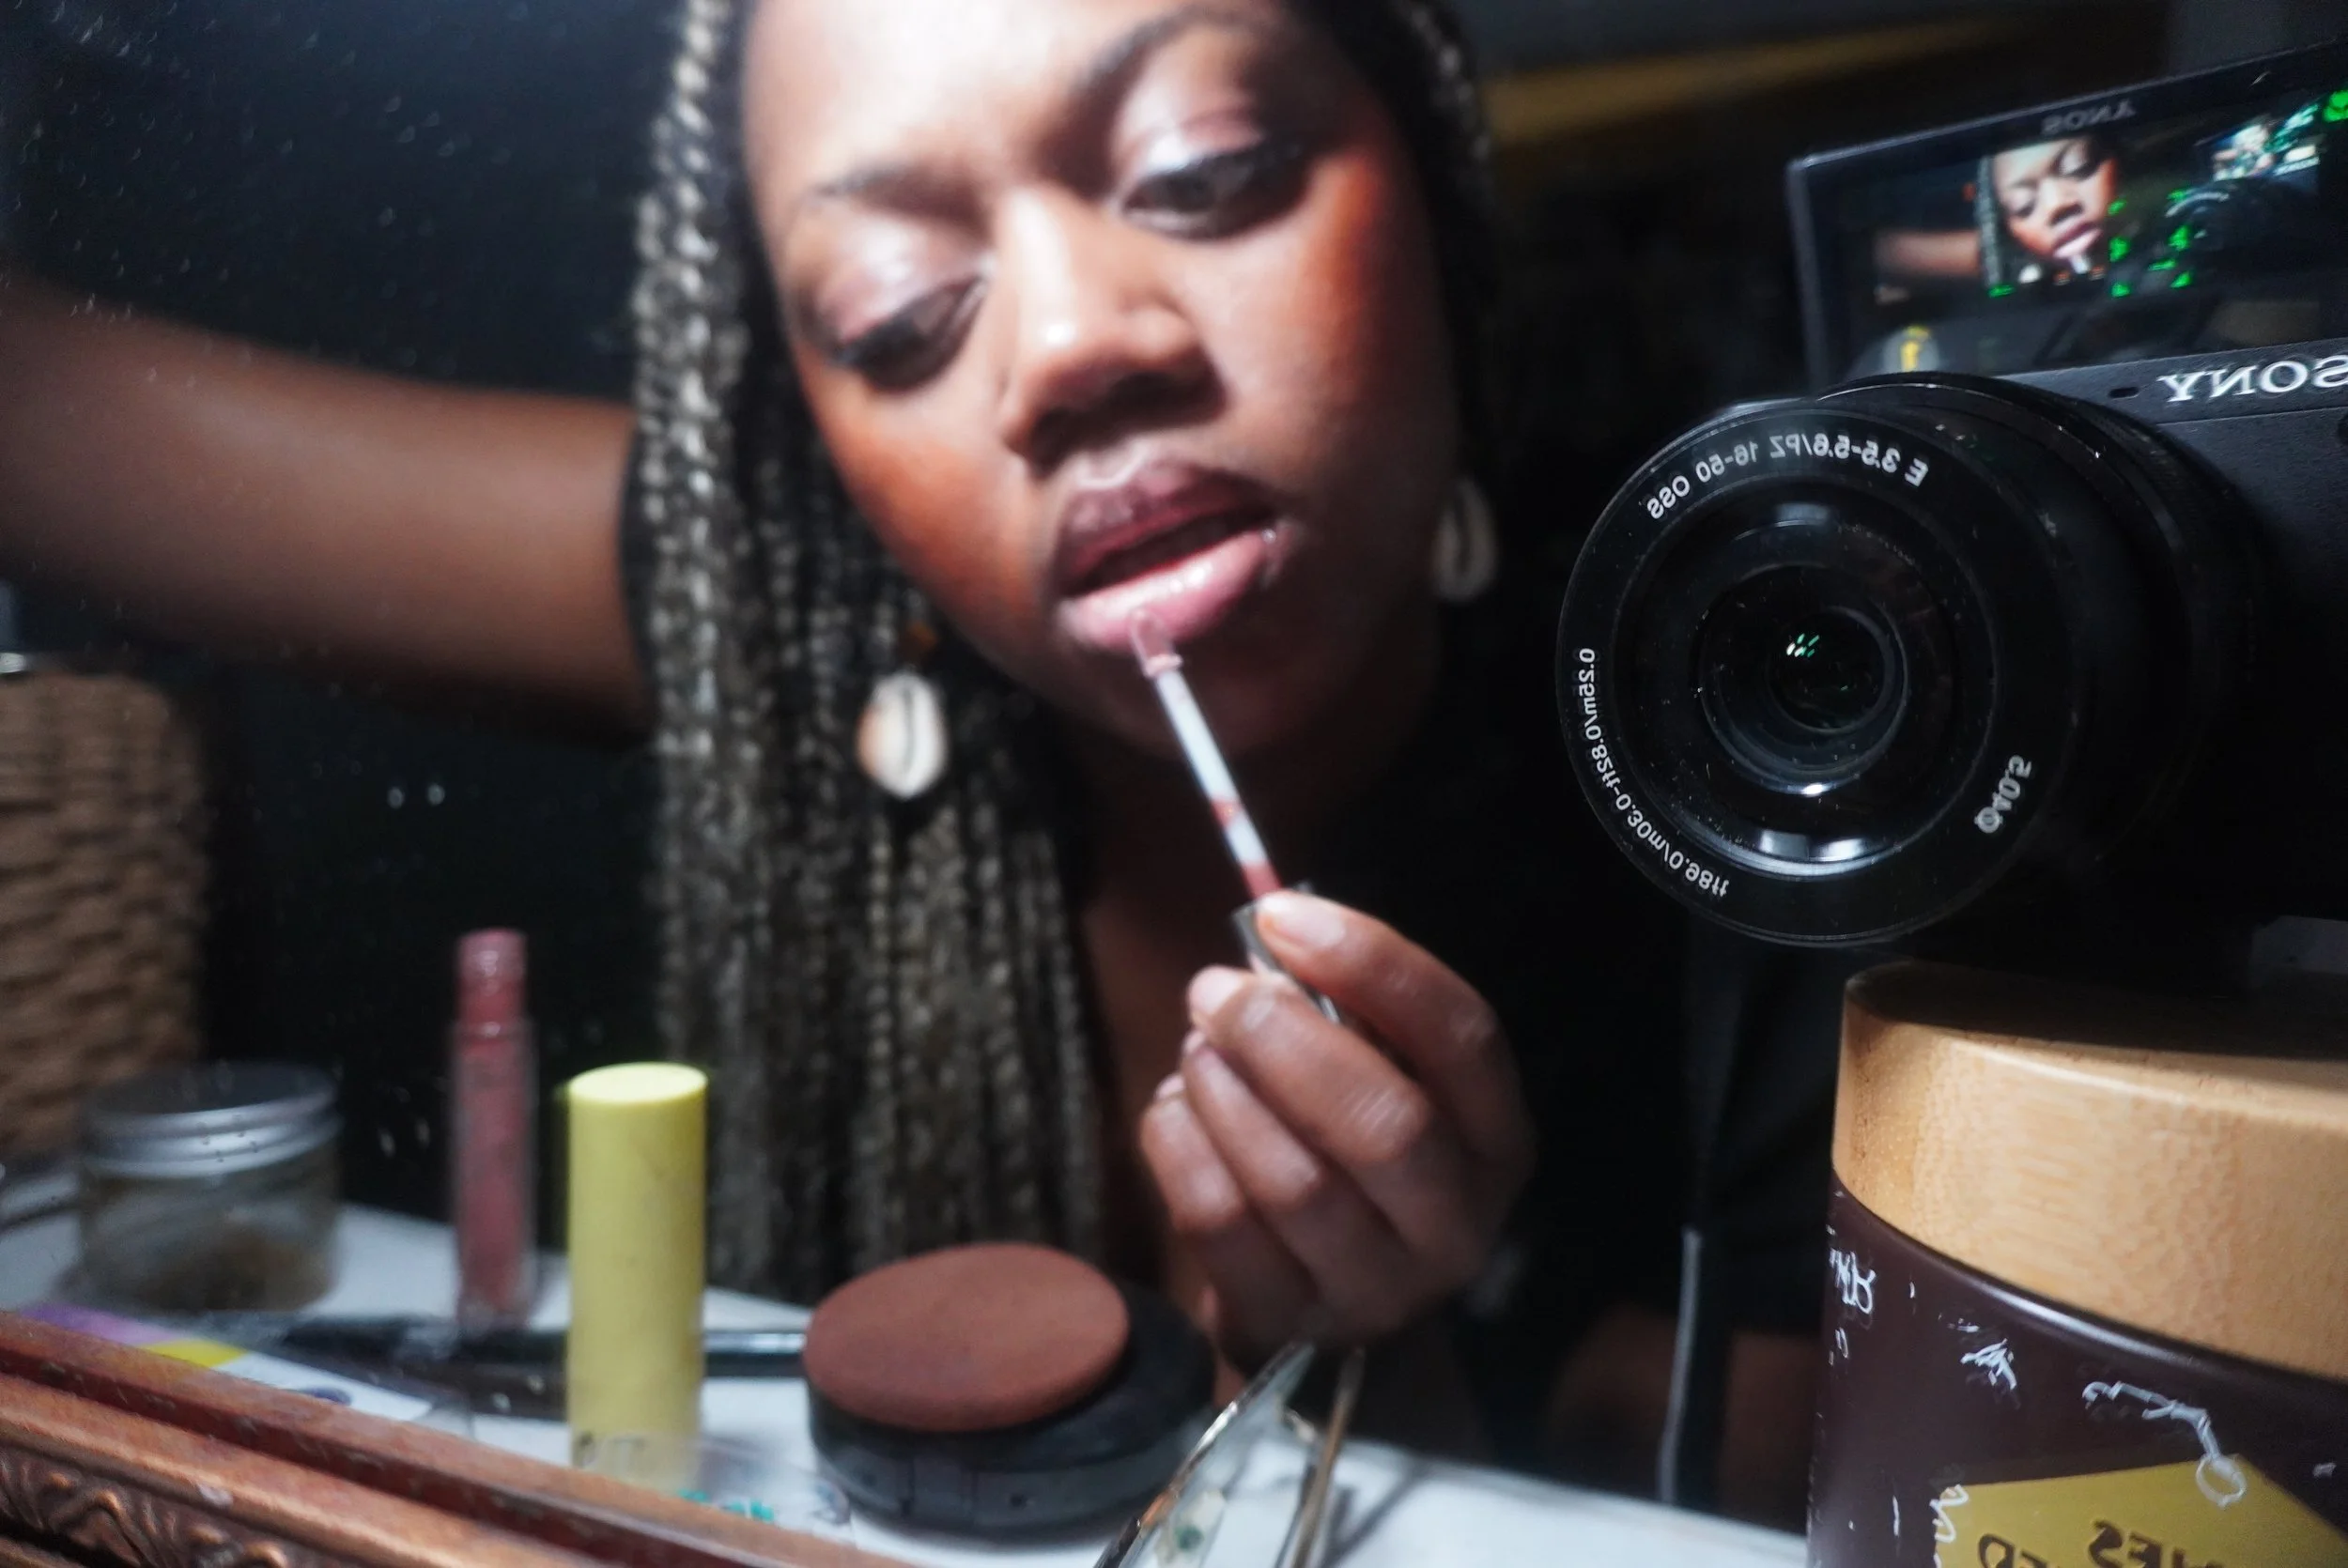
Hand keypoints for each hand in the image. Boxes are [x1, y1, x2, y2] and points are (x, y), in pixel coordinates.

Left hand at [1138, 890, 1534, 1366]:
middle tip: (1213, 992)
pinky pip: (1221, 1225)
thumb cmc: (1347, 1156)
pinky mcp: (1287, 1326)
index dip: (1374, 965)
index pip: (1460, 1039)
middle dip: (1282, 1039)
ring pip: (1294, 1182)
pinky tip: (1173, 1110)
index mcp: (1496, 1141)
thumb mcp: (1379, 1082)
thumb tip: (1264, 954)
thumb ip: (1343, 1019)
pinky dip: (1180, 1147)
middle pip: (1383, 1124)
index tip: (1282, 916)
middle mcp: (1454, 1226)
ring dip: (1224, 1093)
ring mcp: (1374, 1291)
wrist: (1326, 1314)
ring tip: (1195, 1052)